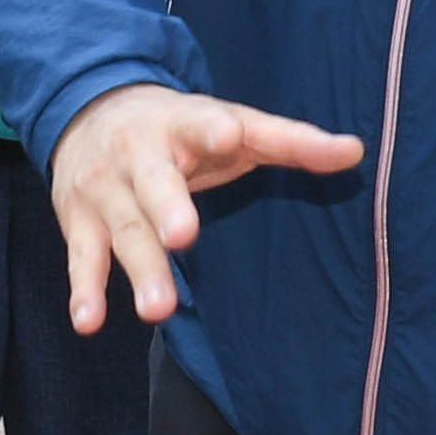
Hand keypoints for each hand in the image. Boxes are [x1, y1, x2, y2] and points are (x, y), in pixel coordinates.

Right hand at [49, 82, 367, 333]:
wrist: (88, 111)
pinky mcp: (79, 222)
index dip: (214, 131)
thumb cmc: (181, 129)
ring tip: (158, 310)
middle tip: (184, 235)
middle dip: (167, 209)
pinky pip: (82, 260)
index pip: (202, 124)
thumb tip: (356, 152)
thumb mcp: (231, 125)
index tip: (229, 136)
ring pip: (124, 232)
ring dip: (140, 270)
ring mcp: (106, 190)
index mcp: (183, 124)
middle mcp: (139, 156)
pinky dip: (84, 292)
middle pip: (155, 183)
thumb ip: (291, 141)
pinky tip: (89, 323)